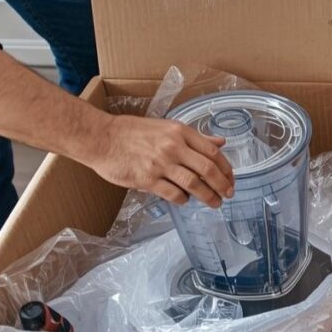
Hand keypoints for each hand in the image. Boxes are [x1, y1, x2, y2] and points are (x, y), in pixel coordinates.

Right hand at [88, 115, 234, 207]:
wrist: (100, 137)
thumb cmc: (131, 132)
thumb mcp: (166, 127)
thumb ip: (195, 137)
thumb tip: (220, 142)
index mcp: (179, 132)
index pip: (213, 152)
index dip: (227, 169)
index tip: (231, 179)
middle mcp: (173, 147)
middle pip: (208, 170)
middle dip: (223, 186)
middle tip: (228, 195)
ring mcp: (161, 164)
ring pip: (194, 184)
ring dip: (209, 197)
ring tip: (215, 203)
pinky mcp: (148, 179)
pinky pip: (174, 194)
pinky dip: (184, 200)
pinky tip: (185, 200)